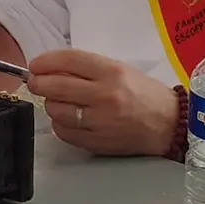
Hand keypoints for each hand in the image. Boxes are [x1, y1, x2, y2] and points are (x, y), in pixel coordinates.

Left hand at [27, 49, 180, 156]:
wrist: (169, 124)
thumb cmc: (144, 94)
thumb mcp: (120, 70)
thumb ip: (87, 68)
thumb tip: (51, 68)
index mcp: (112, 72)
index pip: (69, 61)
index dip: (45, 62)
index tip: (35, 65)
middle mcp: (105, 96)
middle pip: (56, 86)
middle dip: (38, 83)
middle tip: (35, 82)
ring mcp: (100, 121)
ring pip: (56, 110)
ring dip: (51, 104)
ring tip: (59, 102)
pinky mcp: (97, 142)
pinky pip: (64, 132)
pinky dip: (60, 124)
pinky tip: (68, 119)